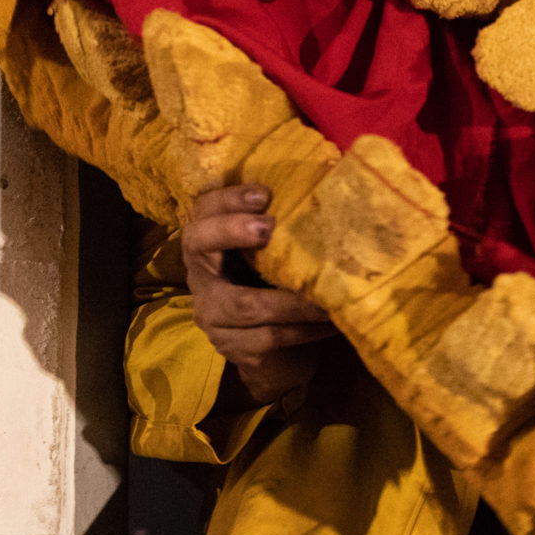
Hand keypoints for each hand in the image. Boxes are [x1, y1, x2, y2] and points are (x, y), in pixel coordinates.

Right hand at [181, 185, 337, 404]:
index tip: (264, 194)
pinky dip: (306, 329)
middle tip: (269, 227)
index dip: (227, 199)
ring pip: (246, 304)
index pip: (202, 211)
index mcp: (209, 245)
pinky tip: (333, 321)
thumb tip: (331, 181)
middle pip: (200, 247)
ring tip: (330, 291)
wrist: (275, 354)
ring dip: (293, 298)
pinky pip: (271, 337)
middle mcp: (201, 278)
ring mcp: (212, 316)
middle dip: (232, 232)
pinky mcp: (234, 349)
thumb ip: (285, 226)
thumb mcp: (275, 254)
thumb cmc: (278, 286)